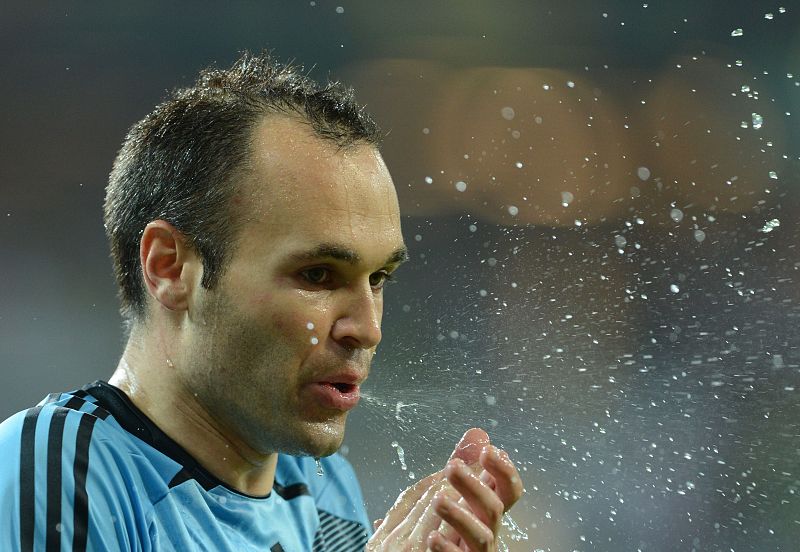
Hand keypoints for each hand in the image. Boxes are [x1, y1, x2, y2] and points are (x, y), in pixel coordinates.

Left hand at [366, 428, 523, 550]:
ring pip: (482, 536)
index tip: (489, 451)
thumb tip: (479, 432)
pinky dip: (447, 549)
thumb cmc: (437, 530)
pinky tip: (433, 537)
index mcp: (483, 511)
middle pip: (494, 509)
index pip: (506, 490)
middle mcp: (485, 532)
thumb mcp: (446, 493)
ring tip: (438, 501)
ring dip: (461, 516)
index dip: (504, 471)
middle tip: (451, 466)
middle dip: (476, 485)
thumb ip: (463, 468)